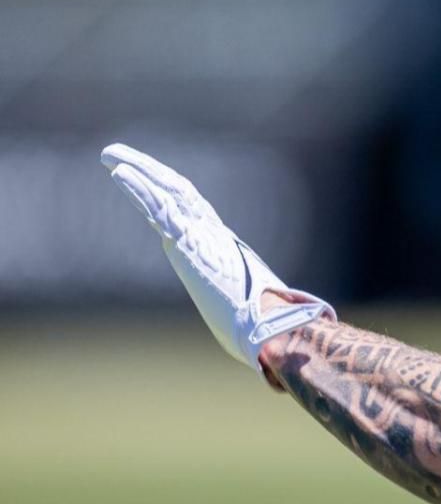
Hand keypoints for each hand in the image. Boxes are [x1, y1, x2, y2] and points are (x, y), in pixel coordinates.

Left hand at [101, 143, 334, 370]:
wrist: (269, 326)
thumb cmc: (262, 328)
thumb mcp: (245, 315)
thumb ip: (245, 317)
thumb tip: (259, 347)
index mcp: (224, 246)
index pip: (193, 209)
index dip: (170, 190)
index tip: (149, 177)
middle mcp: (213, 233)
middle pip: (178, 190)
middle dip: (149, 170)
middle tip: (118, 156)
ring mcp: (201, 235)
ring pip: (166, 192)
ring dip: (136, 170)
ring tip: (108, 155)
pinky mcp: (188, 243)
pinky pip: (159, 208)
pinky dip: (138, 189)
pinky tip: (118, 173)